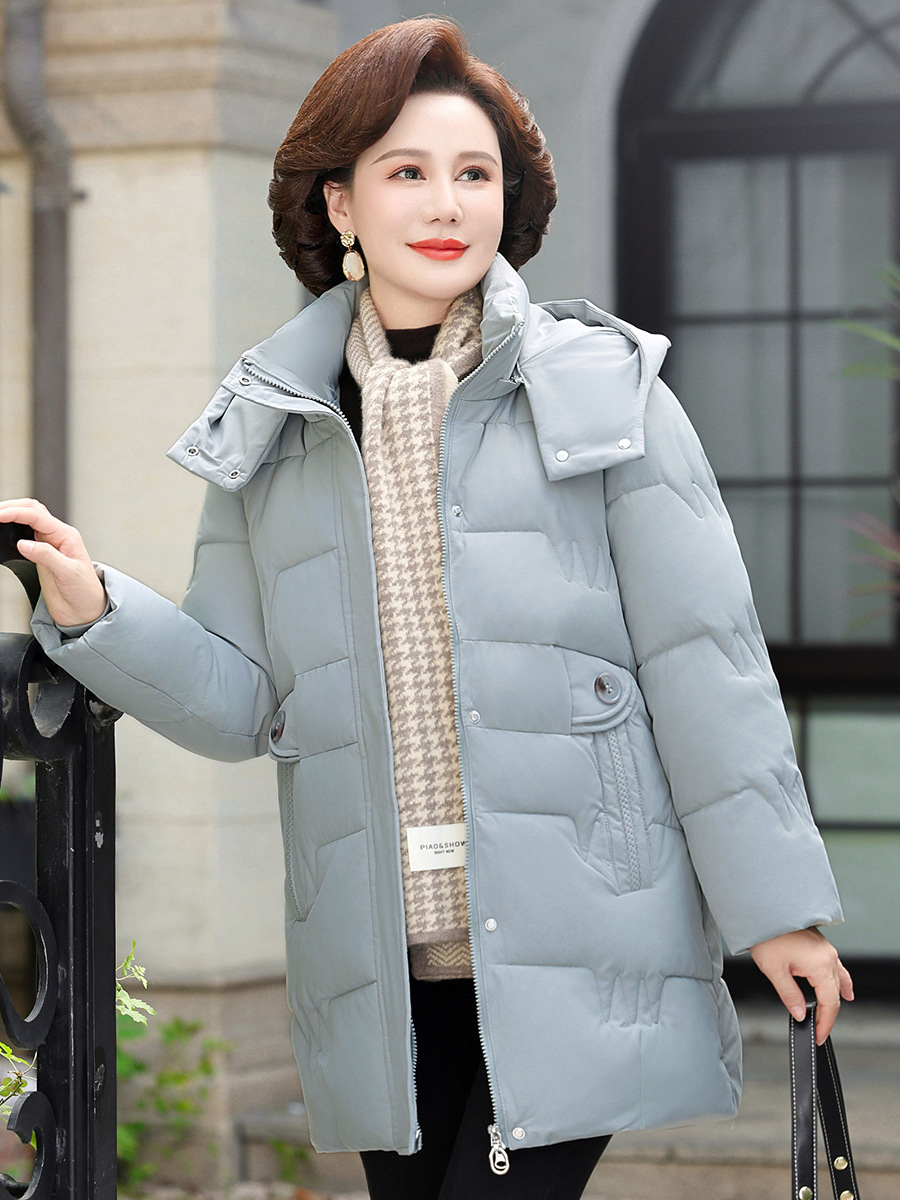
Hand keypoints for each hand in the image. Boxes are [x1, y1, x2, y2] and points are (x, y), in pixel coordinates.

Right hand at [0, 499, 106, 626]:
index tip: (0, 515)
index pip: (38, 516)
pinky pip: (24, 534)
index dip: (16, 513)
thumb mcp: (69, 573)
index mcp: (67, 536)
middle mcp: (58, 537)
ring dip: (13, 514)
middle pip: (32, 511)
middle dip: (12, 508)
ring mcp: (48, 544)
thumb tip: (24, 544)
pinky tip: (5, 529)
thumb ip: (47, 556)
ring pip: (28, 519)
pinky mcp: (40, 554)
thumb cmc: (85, 591)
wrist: (85, 610)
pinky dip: (13, 528)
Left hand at [750, 927, 853, 1043]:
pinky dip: (841, 983)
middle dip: (828, 1015)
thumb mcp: (774, 970)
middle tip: (817, 1030)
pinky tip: (845, 991)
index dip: (825, 1023)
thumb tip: (800, 1014)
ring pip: (838, 981)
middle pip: (835, 994)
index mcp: (820, 964)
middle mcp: (828, 957)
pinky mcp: (822, 946)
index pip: (830, 1003)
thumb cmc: (767, 935)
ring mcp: (827, 950)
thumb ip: (790, 996)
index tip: (818, 1035)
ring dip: (834, 1000)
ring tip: (828, 1016)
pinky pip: (837, 968)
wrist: (764, 911)